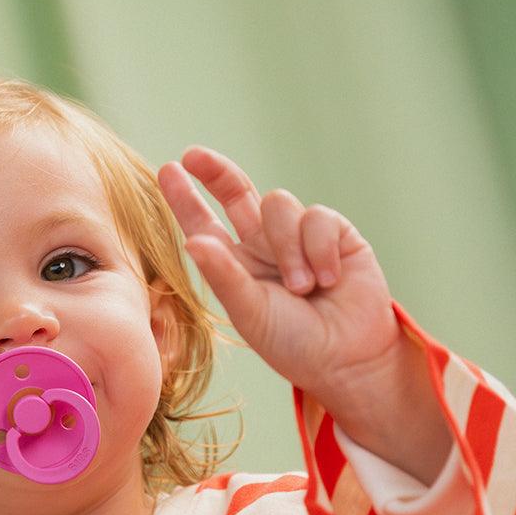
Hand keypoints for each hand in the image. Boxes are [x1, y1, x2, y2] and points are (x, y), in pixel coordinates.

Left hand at [157, 146, 400, 410]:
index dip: (186, 199)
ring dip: (287, 248)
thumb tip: (192, 241)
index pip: (205, 224)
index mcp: (234, 265)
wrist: (347, 357)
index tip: (168, 170)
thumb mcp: (249, 312)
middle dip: (216, 172)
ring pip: (278, 205)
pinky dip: (320, 249)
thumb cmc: (293, 343)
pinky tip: (329, 279)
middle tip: (194, 157)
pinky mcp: (336, 233)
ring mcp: (298, 237)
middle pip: (236, 192)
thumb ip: (223, 275)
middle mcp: (263, 245)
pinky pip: (317, 217)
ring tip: (302, 288)